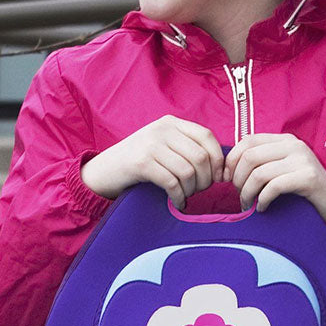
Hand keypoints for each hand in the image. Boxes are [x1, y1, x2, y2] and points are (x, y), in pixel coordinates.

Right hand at [81, 115, 224, 208]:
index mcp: (171, 123)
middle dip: (205, 180)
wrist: (103, 171)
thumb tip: (221, 168)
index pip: (207, 137)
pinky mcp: (141, 163)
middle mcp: (162, 129)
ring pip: (188, 171)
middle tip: (198, 191)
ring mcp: (150, 145)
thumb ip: (188, 149)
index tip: (218, 178)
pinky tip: (177, 202)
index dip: (218, 160)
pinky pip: (171, 182)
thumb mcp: (164, 147)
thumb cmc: (139, 163)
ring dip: (191, 190)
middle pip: (200, 156)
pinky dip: (179, 197)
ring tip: (186, 196)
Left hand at [224, 134, 325, 220]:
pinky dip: (262, 200)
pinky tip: (262, 208)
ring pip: (259, 173)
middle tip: (239, 195)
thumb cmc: (301, 189)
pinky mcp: (308, 177)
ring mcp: (302, 160)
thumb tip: (226, 169)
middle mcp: (294, 145)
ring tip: (248, 204)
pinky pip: (273, 187)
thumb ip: (261, 162)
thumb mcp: (281, 168)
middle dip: (237, 179)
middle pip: (250, 157)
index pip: (248, 141)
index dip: (232, 160)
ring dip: (247, 193)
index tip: (226, 179)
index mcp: (284, 140)